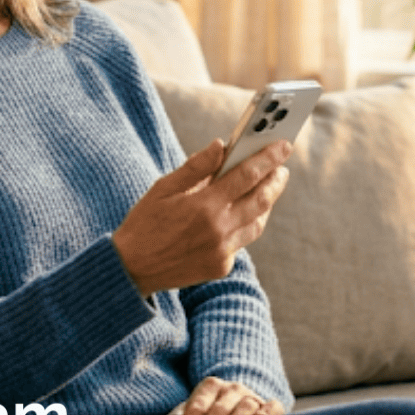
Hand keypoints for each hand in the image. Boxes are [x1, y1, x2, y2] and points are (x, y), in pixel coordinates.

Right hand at [113, 138, 290, 295]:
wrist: (131, 270)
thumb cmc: (144, 223)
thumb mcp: (163, 188)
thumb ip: (195, 167)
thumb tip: (220, 145)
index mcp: (203, 206)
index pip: (247, 175)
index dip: (268, 158)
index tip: (283, 145)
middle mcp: (218, 230)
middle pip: (261, 200)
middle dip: (276, 180)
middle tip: (282, 167)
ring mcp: (222, 251)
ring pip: (257, 223)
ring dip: (266, 203)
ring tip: (268, 187)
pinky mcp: (221, 267)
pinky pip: (242, 241)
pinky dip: (246, 224)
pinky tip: (244, 213)